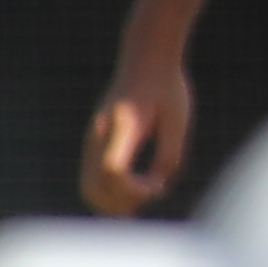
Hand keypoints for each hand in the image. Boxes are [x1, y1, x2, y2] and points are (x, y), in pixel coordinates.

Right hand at [82, 65, 190, 216]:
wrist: (146, 60)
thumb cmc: (167, 88)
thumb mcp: (179, 121)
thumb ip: (169, 157)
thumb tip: (158, 189)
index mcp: (125, 126)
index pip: (114, 170)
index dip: (134, 190)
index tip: (158, 186)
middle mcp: (101, 134)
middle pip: (93, 188)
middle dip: (121, 205)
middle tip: (150, 197)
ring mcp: (93, 139)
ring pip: (88, 187)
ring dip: (113, 203)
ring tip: (143, 199)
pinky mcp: (94, 142)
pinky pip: (92, 178)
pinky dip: (108, 193)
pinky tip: (135, 192)